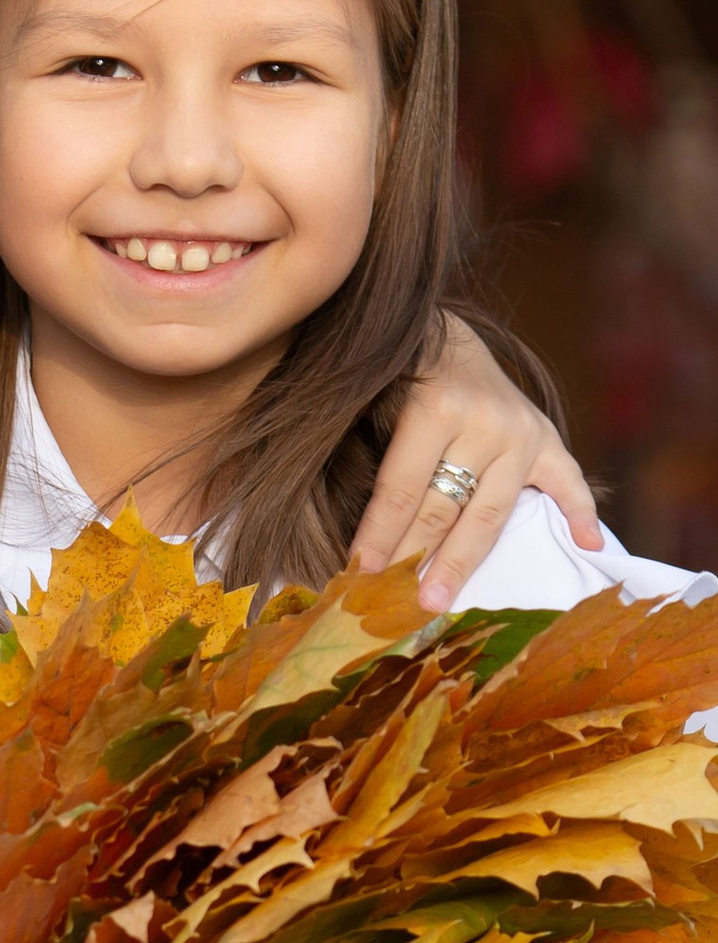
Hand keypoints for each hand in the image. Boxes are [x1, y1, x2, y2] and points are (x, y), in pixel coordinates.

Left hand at [350, 314, 601, 609]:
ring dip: (464, 561)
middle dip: (416, 559)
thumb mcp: (376, 402)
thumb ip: (372, 456)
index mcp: (436, 409)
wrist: (447, 338)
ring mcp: (522, 433)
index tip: (359, 574)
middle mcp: (484, 422)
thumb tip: (352, 536)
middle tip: (398, 604)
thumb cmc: (400, 379)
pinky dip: (582, 513)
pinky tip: (589, 545)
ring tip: (442, 600)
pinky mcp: (547, 438)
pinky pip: (571, 481)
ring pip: (490, 513)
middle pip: (446, 508)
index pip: (404, 489)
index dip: (380, 535)